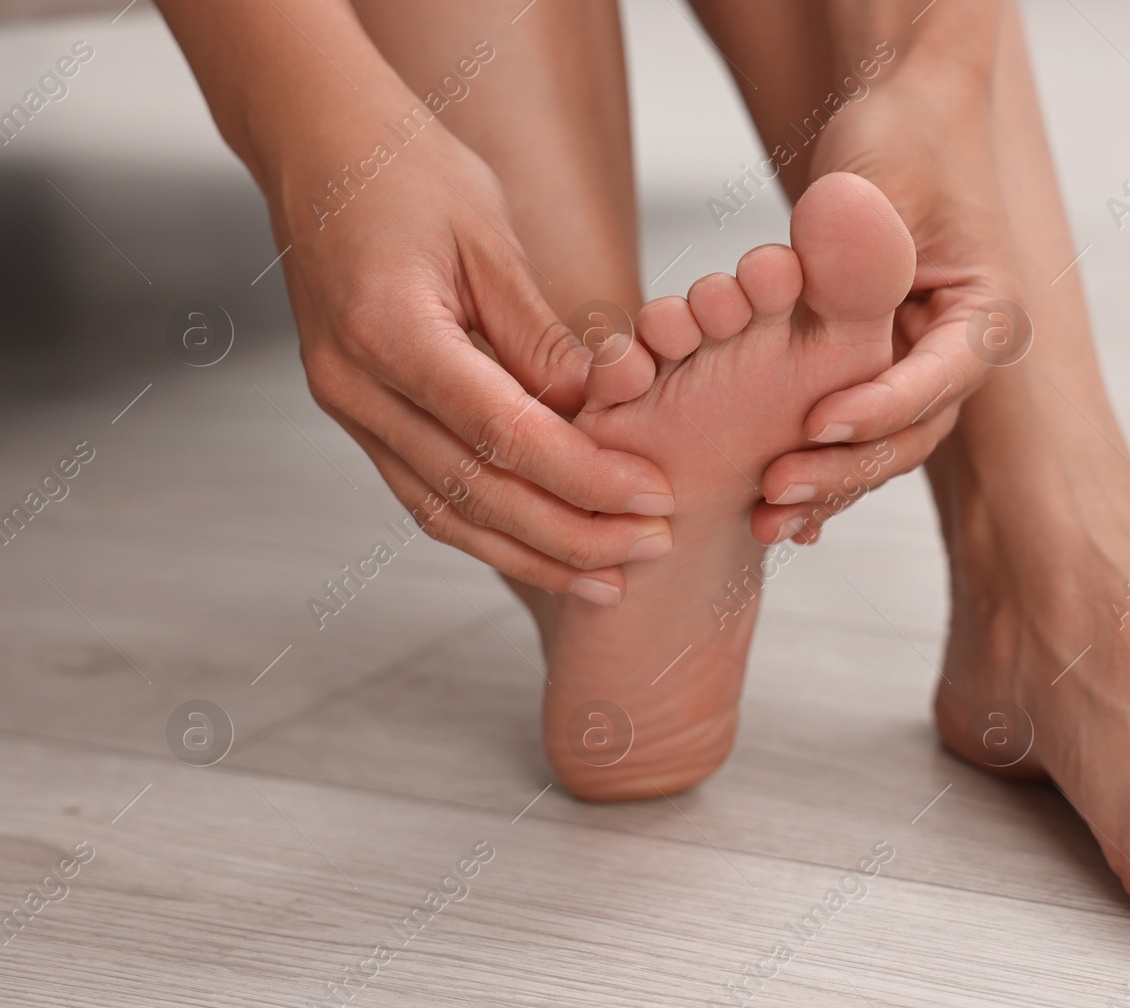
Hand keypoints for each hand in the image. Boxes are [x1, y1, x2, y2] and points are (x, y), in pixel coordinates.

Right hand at [272, 110, 673, 604]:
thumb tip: (602, 411)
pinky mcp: (359, 415)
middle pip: (472, 492)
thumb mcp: (489, 236)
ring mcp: (347, 407)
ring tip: (608, 578)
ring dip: (530, 554)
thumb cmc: (406, 168)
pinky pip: (425, 493)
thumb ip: (540, 335)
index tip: (652, 497)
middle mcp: (354, 385)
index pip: (500, 433)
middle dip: (569, 532)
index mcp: (387, 331)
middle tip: (652, 547)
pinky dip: (489, 531)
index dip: (582, 476)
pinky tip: (546, 551)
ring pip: (444, 513)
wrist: (313, 143)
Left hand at [751, 65, 1019, 543]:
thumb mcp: (885, 180)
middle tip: (776, 487)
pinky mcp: (874, 377)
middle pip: (911, 434)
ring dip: (825, 488)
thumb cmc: (904, 140)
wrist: (901, 123)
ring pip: (877, 450)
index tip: (819, 423)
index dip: (881, 408)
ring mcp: (915, 373)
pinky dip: (815, 474)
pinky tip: (767, 514)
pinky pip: (847, 439)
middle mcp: (955, 357)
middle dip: (845, 468)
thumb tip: (842, 263)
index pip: (939, 378)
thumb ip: (866, 231)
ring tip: (764, 519)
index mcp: (984, 314)